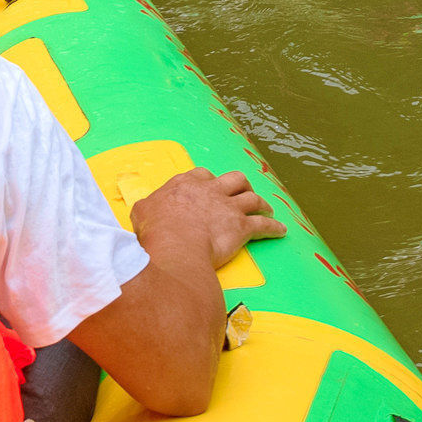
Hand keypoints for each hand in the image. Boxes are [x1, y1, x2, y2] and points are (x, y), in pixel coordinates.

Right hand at [131, 167, 288, 271]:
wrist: (176, 246)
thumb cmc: (155, 231)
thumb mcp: (141, 212)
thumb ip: (147, 207)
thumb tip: (145, 211)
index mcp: (186, 184)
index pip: (202, 175)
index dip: (209, 182)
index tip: (210, 188)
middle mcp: (210, 191)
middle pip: (233, 179)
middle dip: (240, 185)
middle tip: (243, 192)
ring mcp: (228, 208)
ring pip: (252, 198)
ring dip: (261, 203)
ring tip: (266, 208)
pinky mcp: (242, 227)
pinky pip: (264, 225)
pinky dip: (274, 228)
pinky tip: (280, 230)